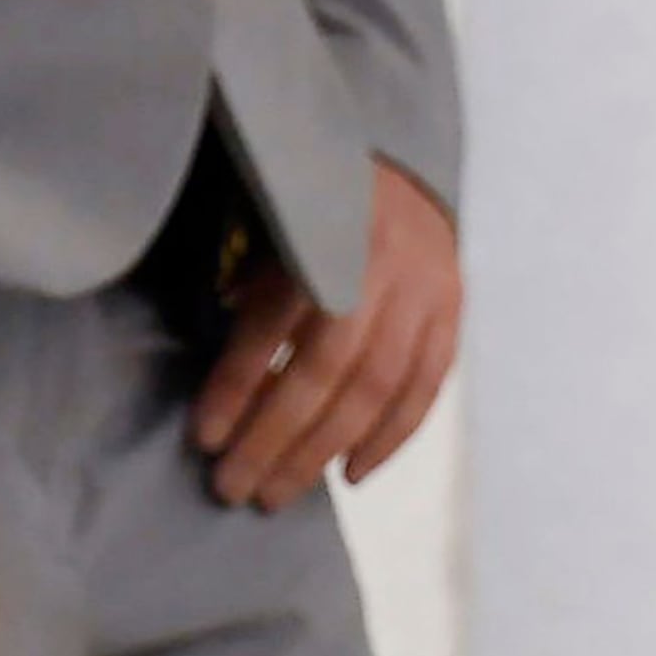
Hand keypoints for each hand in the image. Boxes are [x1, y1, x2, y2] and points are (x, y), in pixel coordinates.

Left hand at [190, 161, 460, 511]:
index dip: (237, 386)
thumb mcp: (266, 222)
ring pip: (376, 389)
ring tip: (279, 492)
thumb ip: (250, 290)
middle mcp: (377, 266)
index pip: (272, 326)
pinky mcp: (452, 312)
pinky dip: (390, 438)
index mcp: (317, 232)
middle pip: (327, 372)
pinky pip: (425, 389)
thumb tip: (226, 384)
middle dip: (277, 438)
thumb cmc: (311, 197)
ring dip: (325, 449)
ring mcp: (424, 292)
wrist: (399, 163)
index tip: (204, 437)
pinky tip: (352, 474)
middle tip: (235, 488)